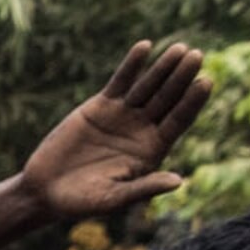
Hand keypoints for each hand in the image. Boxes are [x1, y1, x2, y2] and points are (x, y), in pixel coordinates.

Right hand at [19, 42, 210, 224]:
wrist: (44, 191)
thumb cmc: (81, 202)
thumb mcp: (112, 199)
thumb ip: (143, 188)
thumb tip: (178, 182)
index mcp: (152, 149)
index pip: (178, 120)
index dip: (192, 102)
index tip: (205, 83)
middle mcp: (142, 129)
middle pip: (168, 98)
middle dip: (182, 78)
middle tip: (197, 57)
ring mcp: (123, 114)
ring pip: (148, 86)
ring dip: (163, 67)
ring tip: (180, 49)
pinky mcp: (101, 106)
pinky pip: (120, 81)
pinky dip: (132, 65)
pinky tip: (145, 47)